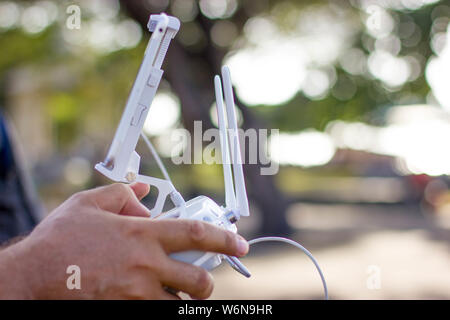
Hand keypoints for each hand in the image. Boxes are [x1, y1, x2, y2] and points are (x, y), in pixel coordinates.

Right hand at [0, 183, 248, 298]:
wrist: (33, 273)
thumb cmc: (61, 237)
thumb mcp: (91, 203)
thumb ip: (122, 192)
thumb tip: (142, 188)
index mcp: (143, 234)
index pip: (195, 233)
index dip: (223, 239)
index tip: (241, 245)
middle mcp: (146, 264)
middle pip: (197, 280)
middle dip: (207, 283)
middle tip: (203, 279)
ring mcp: (136, 292)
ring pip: (179, 305)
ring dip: (182, 300)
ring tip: (173, 291)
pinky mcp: (124, 309)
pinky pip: (154, 314)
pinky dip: (160, 307)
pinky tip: (150, 298)